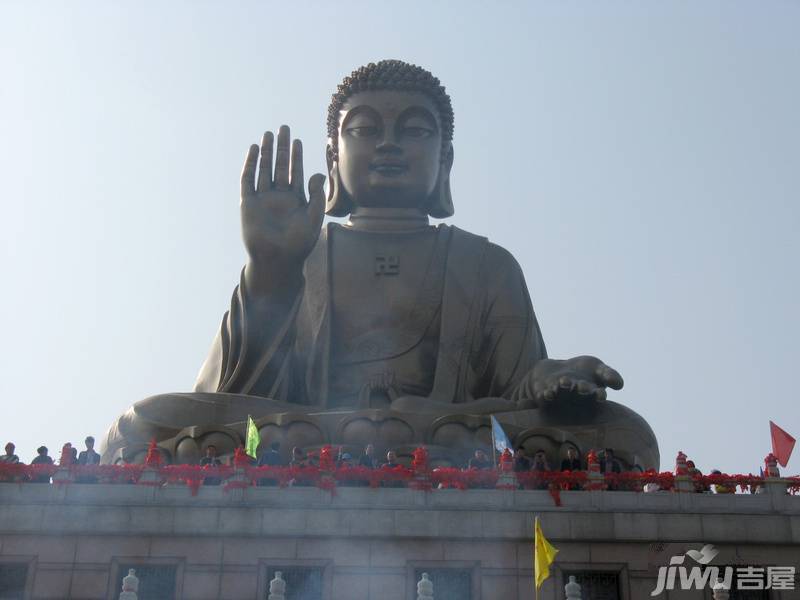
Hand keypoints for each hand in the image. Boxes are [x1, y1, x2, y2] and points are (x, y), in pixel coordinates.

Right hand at [240, 125, 324, 283]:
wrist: (277, 260)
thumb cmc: (298, 244)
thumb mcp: (313, 218)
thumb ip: (317, 196)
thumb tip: (319, 173)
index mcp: (296, 201)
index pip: (296, 172)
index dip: (296, 157)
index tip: (297, 141)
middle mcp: (279, 197)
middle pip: (280, 166)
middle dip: (282, 148)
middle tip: (284, 129)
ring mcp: (263, 199)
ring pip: (265, 170)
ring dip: (267, 152)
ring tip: (269, 134)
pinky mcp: (248, 203)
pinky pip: (248, 180)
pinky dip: (251, 164)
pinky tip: (254, 150)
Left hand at [519, 355, 623, 407]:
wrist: (557, 370)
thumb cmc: (583, 371)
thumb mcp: (598, 369)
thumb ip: (609, 375)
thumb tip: (619, 385)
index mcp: (590, 394)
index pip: (597, 396)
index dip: (598, 396)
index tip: (601, 394)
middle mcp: (575, 399)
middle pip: (579, 395)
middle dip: (581, 390)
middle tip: (582, 386)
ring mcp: (559, 398)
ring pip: (561, 395)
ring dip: (562, 390)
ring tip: (564, 382)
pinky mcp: (544, 396)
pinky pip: (544, 398)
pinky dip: (545, 396)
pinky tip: (546, 393)